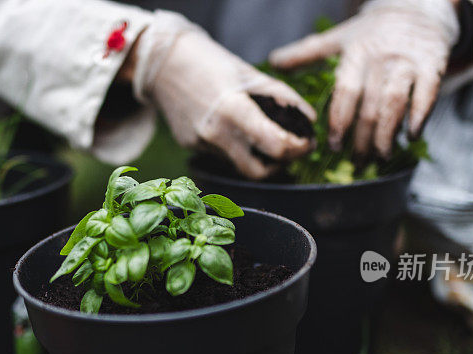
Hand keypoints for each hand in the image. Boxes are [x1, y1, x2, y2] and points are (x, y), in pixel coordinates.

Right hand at [132, 11, 315, 179]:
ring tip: (264, 135)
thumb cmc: (210, 62)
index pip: (276, 147)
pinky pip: (222, 155)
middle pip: (258, 172)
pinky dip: (236, 146)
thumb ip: (283, 98)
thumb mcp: (251, 74)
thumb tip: (309, 120)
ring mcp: (201, 144)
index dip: (298, 149)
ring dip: (257, 155)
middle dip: (279, 165)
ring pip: (239, 165)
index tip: (306, 142)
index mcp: (234, 111)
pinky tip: (233, 126)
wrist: (163, 63)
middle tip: (289, 149)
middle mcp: (216, 134)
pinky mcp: (191, 146)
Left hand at [269, 0, 459, 157]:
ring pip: (394, 103)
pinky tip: (412, 136)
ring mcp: (408, 61)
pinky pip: (427, 94)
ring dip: (387, 134)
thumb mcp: (340, 36)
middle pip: (369, 105)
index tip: (333, 146)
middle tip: (356, 162)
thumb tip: (273, 60)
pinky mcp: (433, 64)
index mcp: (356, 53)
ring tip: (381, 155)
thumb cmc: (374, 29)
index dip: (339, 122)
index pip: (345, 92)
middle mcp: (381, 57)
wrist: (419, 5)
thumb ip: (307, 52)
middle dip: (361, 138)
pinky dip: (420, 116)